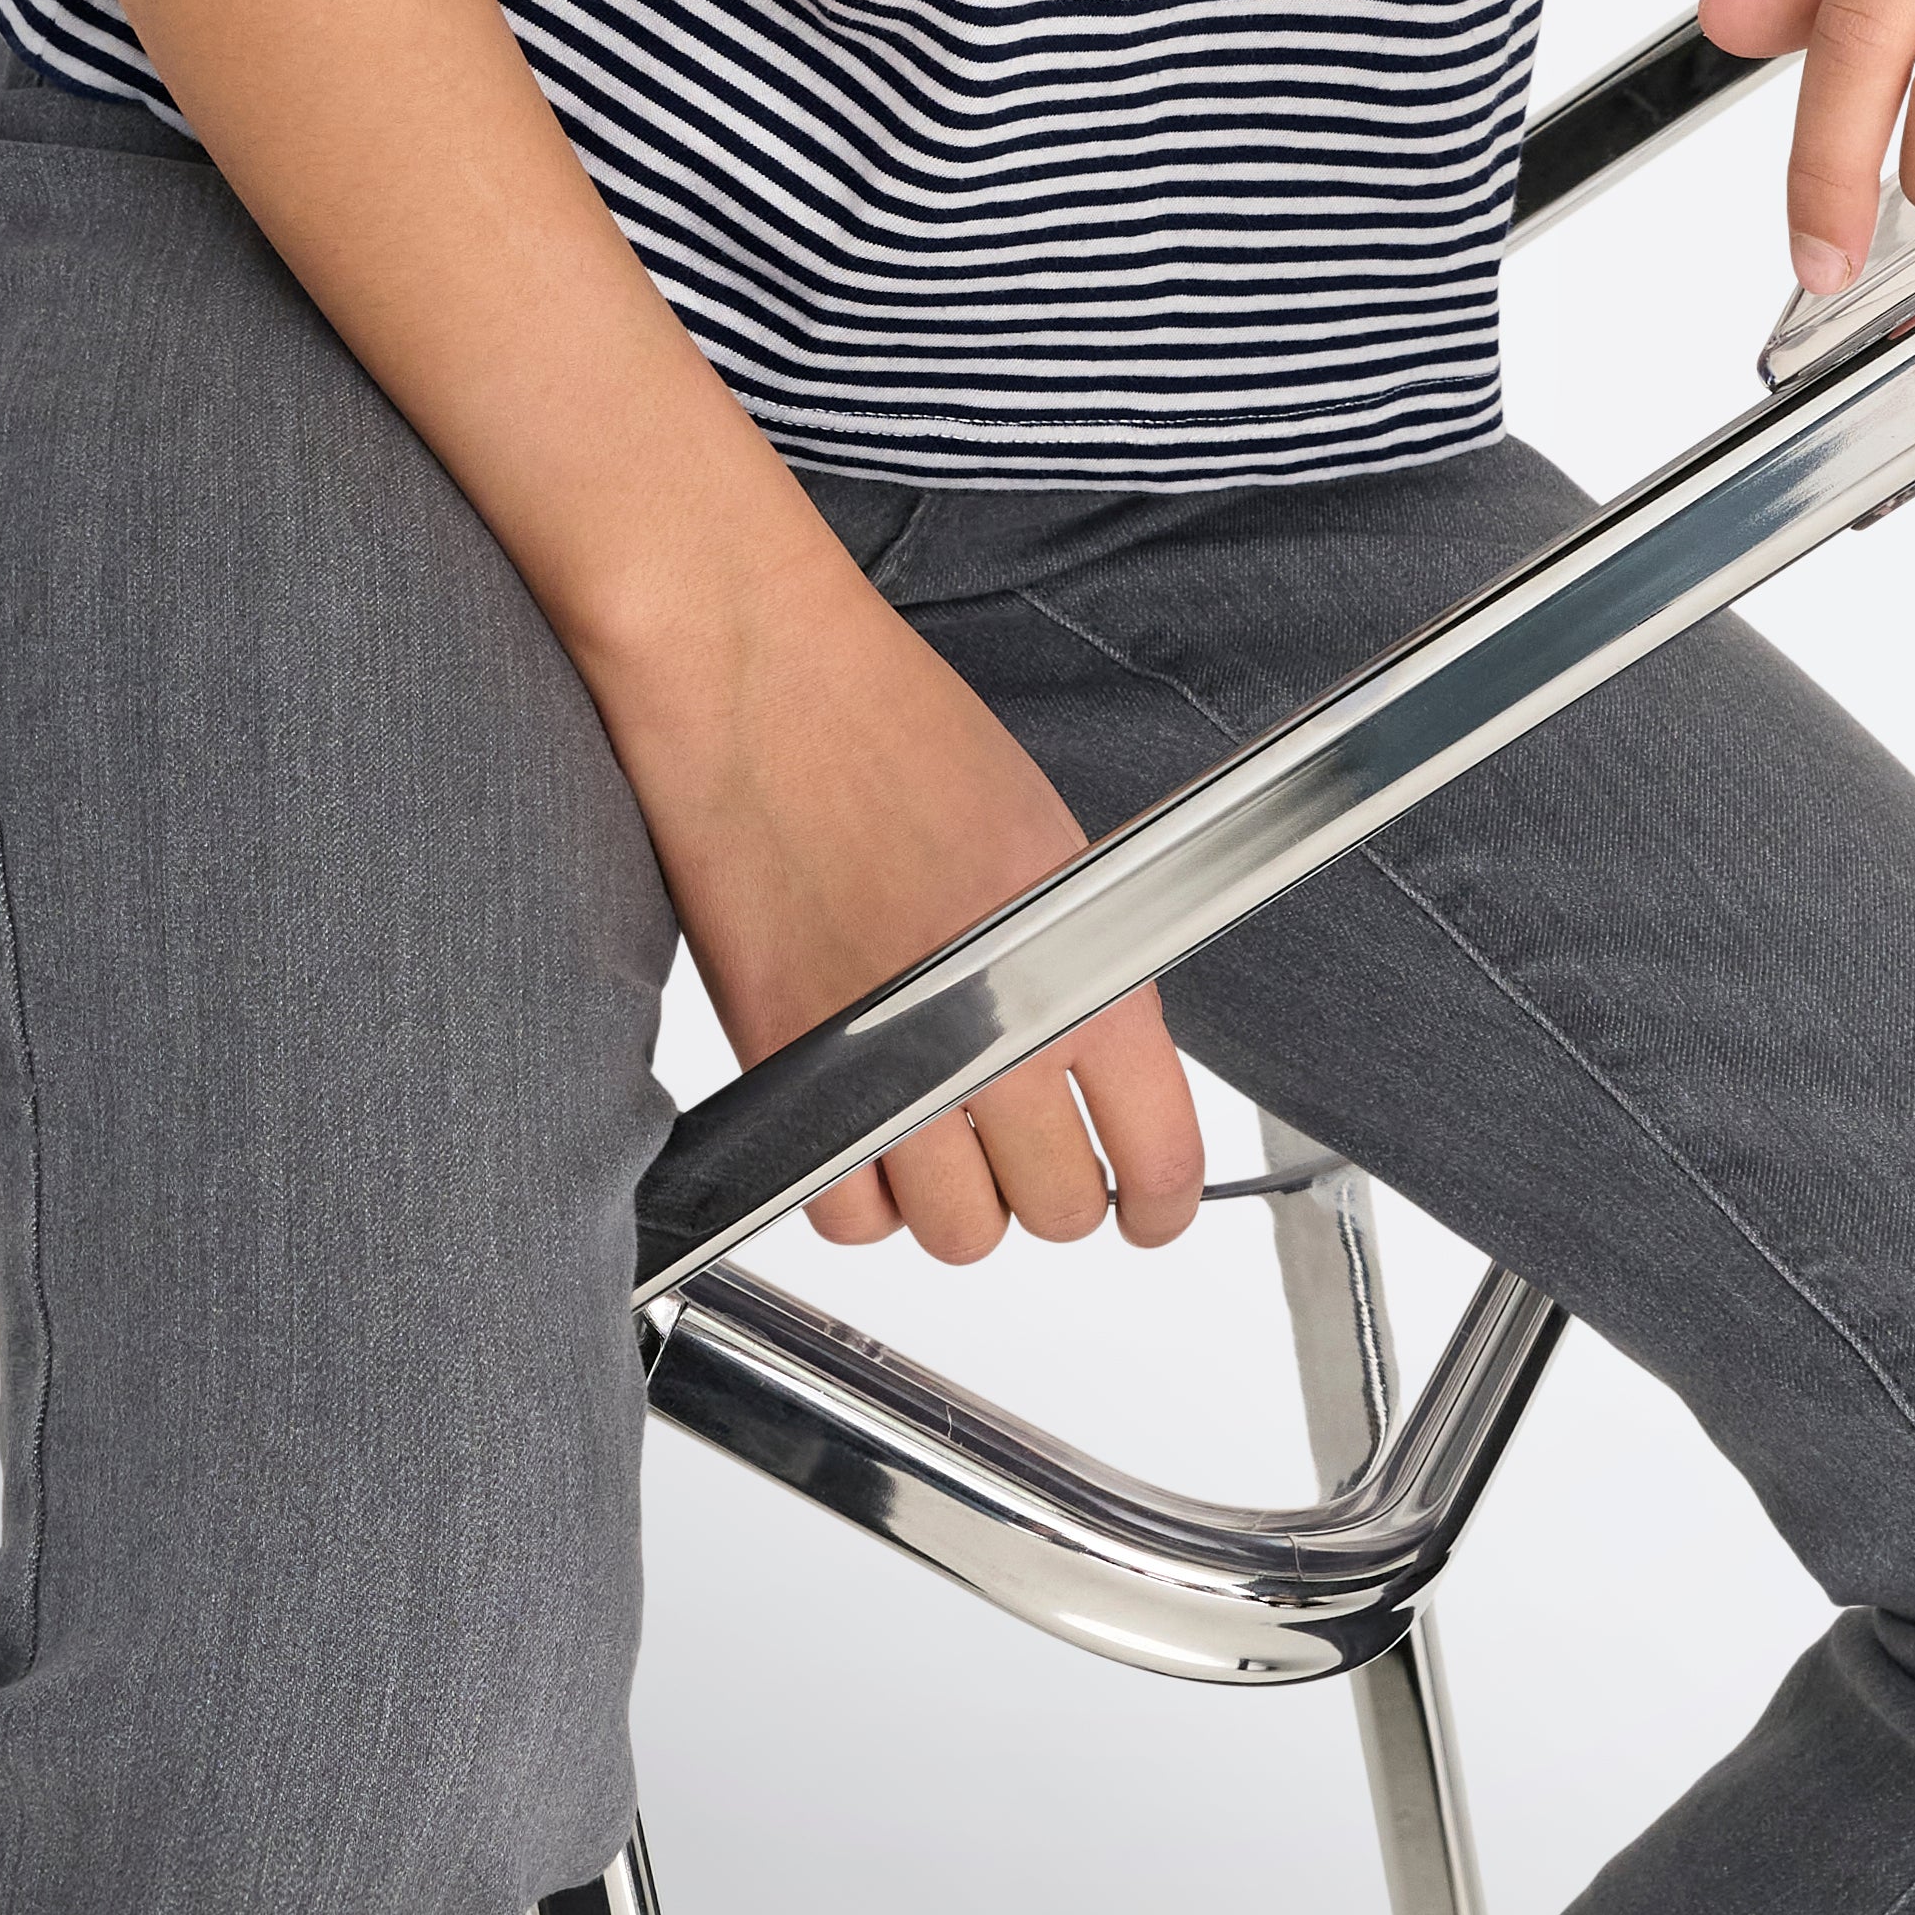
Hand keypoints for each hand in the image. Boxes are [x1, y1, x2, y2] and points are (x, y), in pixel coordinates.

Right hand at [586, 559, 1206, 1265]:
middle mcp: (992, 1036)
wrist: (756, 681)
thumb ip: (1087, 972)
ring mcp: (888, 1068)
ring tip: (944, 1140)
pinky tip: (867, 1135)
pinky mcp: (787, 1073)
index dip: (1158, 1205)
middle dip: (1053, 1193)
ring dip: (958, 1203)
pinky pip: (844, 1211)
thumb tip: (1100, 1062)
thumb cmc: (891, 729)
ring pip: (954, 1233)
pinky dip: (858, 1193)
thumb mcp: (1047, 844)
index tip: (1145, 1209)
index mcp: (1083, 975)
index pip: (1158, 1159)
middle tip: (1031, 1149)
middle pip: (1056, 1211)